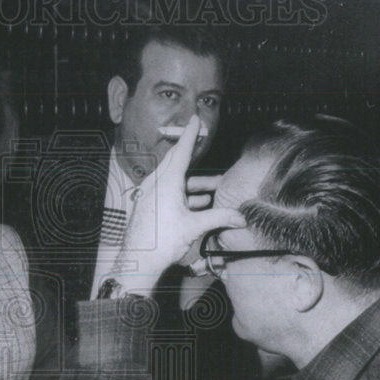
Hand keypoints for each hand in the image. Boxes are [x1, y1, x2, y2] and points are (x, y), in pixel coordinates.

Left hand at [114, 116, 244, 291]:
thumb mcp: (194, 227)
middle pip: (177, 163)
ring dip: (194, 183)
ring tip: (214, 188)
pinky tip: (199, 202)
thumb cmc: (161, 242)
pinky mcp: (148, 205)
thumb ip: (219, 218)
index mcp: (166, 182)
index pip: (182, 151)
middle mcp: (156, 183)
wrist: (138, 261)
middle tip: (202, 144)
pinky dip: (184, 194)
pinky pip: (168, 192)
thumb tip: (241, 217)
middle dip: (194, 157)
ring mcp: (150, 194)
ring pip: (175, 180)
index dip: (191, 134)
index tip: (194, 119)